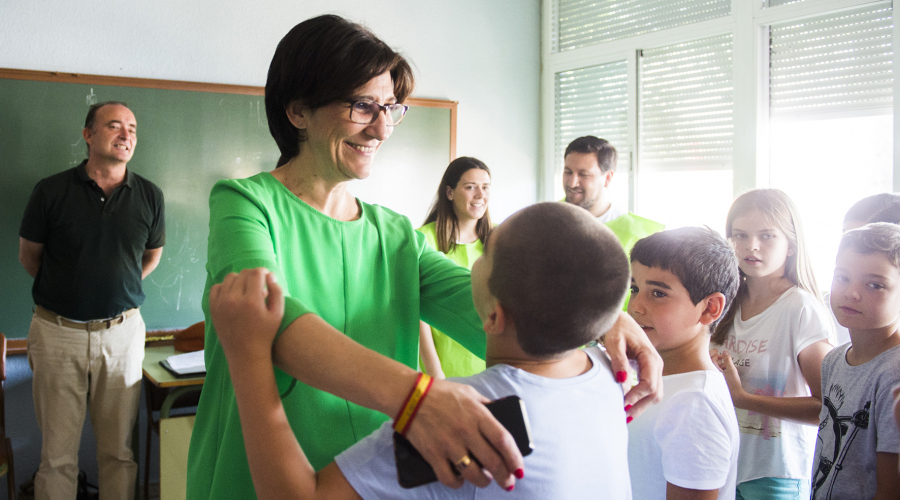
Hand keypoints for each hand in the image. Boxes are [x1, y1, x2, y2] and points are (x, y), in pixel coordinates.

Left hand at [209, 268, 283, 360]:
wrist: (245, 355)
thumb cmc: (265, 334)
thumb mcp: (278, 314)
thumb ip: (277, 291)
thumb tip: (270, 276)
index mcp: (252, 300)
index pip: (256, 273)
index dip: (264, 272)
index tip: (267, 278)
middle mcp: (234, 299)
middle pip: (243, 274)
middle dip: (253, 276)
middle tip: (259, 285)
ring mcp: (221, 303)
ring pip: (230, 278)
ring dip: (240, 280)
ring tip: (246, 290)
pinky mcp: (213, 308)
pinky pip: (216, 287)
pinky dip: (225, 287)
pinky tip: (233, 294)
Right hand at [404, 379, 522, 490]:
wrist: (409, 395)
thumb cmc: (441, 392)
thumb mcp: (469, 393)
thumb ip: (485, 406)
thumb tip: (501, 416)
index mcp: (478, 415)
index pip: (503, 440)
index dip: (515, 458)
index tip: (519, 469)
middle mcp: (465, 431)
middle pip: (492, 462)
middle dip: (504, 476)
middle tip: (508, 482)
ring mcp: (448, 444)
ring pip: (473, 474)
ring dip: (483, 481)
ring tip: (485, 480)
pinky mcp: (432, 454)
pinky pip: (448, 478)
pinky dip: (457, 483)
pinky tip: (461, 480)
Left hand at [603, 311, 663, 418]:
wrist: (621, 320)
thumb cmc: (617, 328)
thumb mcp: (614, 342)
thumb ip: (619, 361)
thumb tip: (623, 381)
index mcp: (650, 356)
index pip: (649, 384)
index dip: (636, 396)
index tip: (622, 404)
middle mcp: (657, 364)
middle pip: (655, 393)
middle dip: (640, 406)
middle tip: (623, 416)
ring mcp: (655, 368)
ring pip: (655, 394)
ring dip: (641, 406)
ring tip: (625, 415)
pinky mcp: (650, 371)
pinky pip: (650, 389)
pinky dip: (641, 400)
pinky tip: (628, 406)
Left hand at [712, 350, 745, 406]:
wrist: (736, 397)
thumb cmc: (734, 383)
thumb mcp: (732, 370)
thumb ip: (728, 360)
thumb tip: (724, 351)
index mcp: (712, 371)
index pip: (711, 360)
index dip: (717, 355)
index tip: (723, 356)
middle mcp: (710, 376)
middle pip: (710, 364)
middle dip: (717, 360)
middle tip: (724, 359)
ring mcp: (712, 380)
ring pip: (712, 369)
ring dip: (719, 365)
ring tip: (727, 366)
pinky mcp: (715, 384)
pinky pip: (714, 374)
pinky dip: (719, 371)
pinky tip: (726, 372)